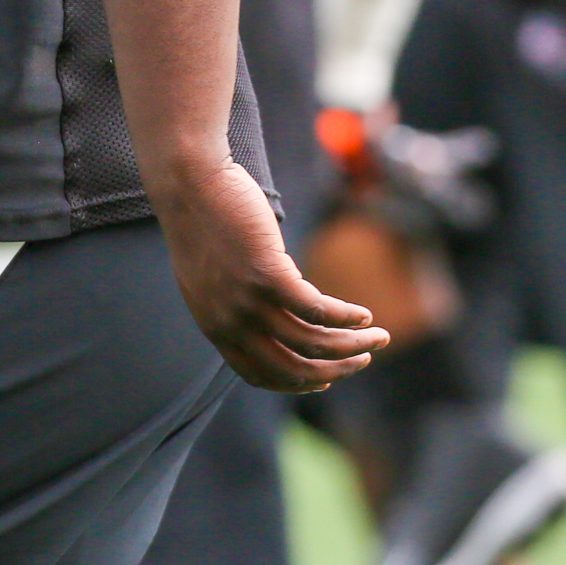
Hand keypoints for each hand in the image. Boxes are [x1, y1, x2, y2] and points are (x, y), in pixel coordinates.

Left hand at [156, 158, 388, 391]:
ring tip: (377, 336)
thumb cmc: (202, 220)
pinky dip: (346, 317)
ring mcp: (249, 301)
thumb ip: (233, 303)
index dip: (297, 383)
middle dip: (335, 369)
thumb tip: (270, 315)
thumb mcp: (210, 276)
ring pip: (313, 343)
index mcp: (214, 327)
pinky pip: (318, 309)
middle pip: (293, 368)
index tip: (323, 379)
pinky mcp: (268, 274)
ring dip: (352, 346)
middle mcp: (231, 322)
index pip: (260, 375)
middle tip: (362, 361)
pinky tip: (363, 314)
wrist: (188, 181)